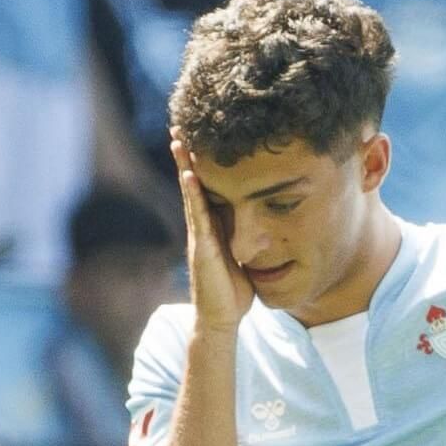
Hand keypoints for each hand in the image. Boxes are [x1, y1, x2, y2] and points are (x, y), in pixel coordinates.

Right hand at [169, 129, 252, 332]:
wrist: (222, 319)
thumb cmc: (235, 291)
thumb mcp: (246, 257)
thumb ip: (249, 240)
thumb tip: (266, 227)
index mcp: (215, 227)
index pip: (210, 188)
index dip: (204, 164)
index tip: (201, 138)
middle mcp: (203, 227)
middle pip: (194, 184)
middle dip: (187, 156)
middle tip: (180, 126)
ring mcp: (200, 235)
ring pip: (191, 194)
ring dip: (185, 166)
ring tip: (179, 140)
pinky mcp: (202, 247)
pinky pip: (197, 215)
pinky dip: (193, 193)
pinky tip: (190, 174)